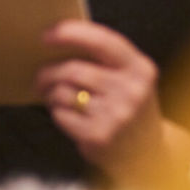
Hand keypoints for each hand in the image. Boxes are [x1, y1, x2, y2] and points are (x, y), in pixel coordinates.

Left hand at [36, 20, 163, 181]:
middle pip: (74, 70)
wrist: (149, 156)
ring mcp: (116, 116)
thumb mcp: (132, 79)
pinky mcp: (99, 137)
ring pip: (63, 93)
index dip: (71, 33)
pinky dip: (57, 112)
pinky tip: (65, 114)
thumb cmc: (130, 108)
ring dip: (51, 93)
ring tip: (52, 96)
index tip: (47, 35)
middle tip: (41, 77)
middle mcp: (131, 91)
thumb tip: (60, 41)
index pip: (102, 41)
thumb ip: (106, 59)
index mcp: (140, 69)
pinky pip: (62, 115)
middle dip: (49, 72)